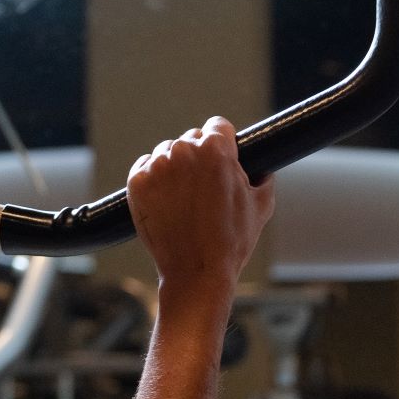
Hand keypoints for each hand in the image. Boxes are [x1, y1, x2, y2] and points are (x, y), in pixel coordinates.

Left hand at [125, 116, 275, 296]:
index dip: (224, 143)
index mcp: (216, 151)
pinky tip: (168, 203)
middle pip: (192, 139)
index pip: (218, 126)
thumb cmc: (232, 241)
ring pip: (167, 153)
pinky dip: (155, 181)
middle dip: (199, 158)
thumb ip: (263, 177)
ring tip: (186, 200)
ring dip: (176, 169)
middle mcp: (183, 151)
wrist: (197, 271)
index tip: (223, 159)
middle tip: (206, 188)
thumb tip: (263, 168)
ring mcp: (156, 166)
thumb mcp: (262, 206)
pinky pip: (146, 168)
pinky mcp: (136, 182)